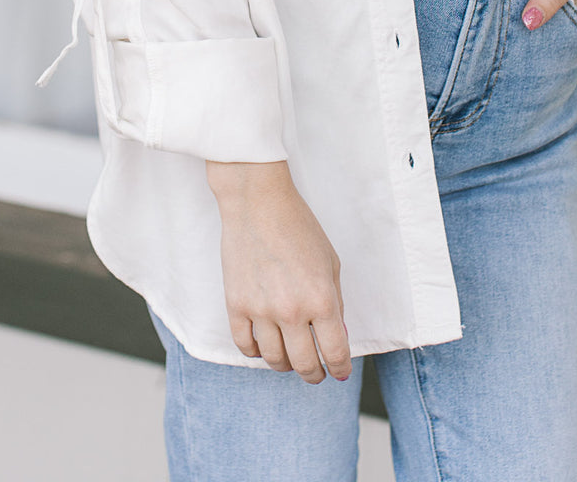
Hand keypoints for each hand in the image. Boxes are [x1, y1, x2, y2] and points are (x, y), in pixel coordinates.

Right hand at [205, 159, 351, 384]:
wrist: (258, 202)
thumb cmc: (299, 227)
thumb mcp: (330, 262)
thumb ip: (334, 302)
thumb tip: (335, 335)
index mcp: (321, 299)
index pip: (334, 353)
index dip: (340, 369)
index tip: (340, 373)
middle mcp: (292, 311)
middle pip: (304, 364)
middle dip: (315, 374)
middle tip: (317, 373)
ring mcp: (261, 310)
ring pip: (274, 360)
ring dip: (286, 364)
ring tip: (291, 358)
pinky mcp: (235, 305)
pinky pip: (245, 346)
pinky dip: (257, 352)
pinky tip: (265, 344)